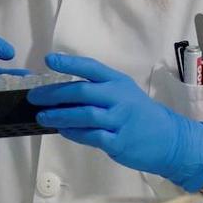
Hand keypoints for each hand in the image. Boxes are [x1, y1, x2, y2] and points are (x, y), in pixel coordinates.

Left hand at [27, 53, 202, 191]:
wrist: (169, 139)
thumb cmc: (139, 114)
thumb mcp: (124, 92)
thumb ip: (98, 90)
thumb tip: (60, 92)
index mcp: (118, 82)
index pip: (90, 68)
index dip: (68, 63)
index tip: (48, 60)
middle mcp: (119, 98)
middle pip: (81, 93)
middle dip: (53, 94)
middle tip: (34, 97)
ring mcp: (120, 120)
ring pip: (83, 116)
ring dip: (59, 116)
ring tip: (42, 117)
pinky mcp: (118, 142)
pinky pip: (90, 136)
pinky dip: (73, 133)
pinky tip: (62, 131)